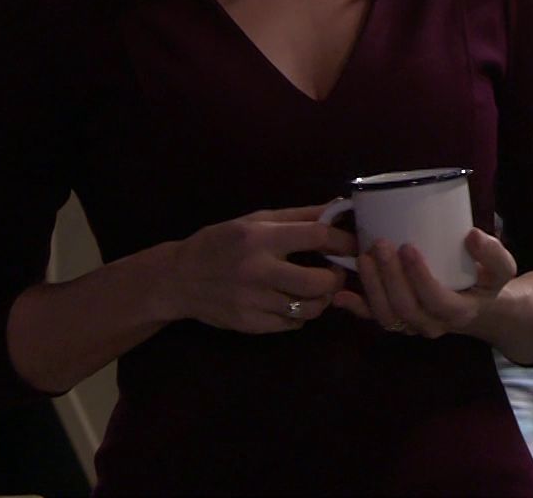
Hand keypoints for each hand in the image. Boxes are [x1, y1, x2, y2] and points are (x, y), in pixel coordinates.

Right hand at [161, 206, 357, 333]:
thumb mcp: (255, 220)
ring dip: (323, 300)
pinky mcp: (250, 325)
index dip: (343, 240)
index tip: (353, 244)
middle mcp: (259, 271)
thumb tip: (337, 208)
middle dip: (337, 278)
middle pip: (319, 282)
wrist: (179, 278)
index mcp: (261, 238)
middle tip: (336, 272)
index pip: (317, 237)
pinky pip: (292, 324)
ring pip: (309, 308)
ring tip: (319, 289)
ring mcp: (254, 302)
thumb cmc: (221, 242)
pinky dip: (301, 315)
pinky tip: (294, 302)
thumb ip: (298, 217)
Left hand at [331, 228, 517, 338]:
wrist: (479, 307)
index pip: (436, 300)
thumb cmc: (487, 283)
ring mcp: (411, 326)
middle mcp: (432, 324)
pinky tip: (340, 293)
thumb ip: (492, 253)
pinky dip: (356, 308)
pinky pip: (374, 318)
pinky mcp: (397, 320)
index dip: (419, 277)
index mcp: (458, 312)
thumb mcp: (501, 269)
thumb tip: (471, 235)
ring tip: (363, 257)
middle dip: (389, 277)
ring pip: (386, 316)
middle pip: (405, 308)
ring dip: (371, 287)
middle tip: (380, 244)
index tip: (408, 246)